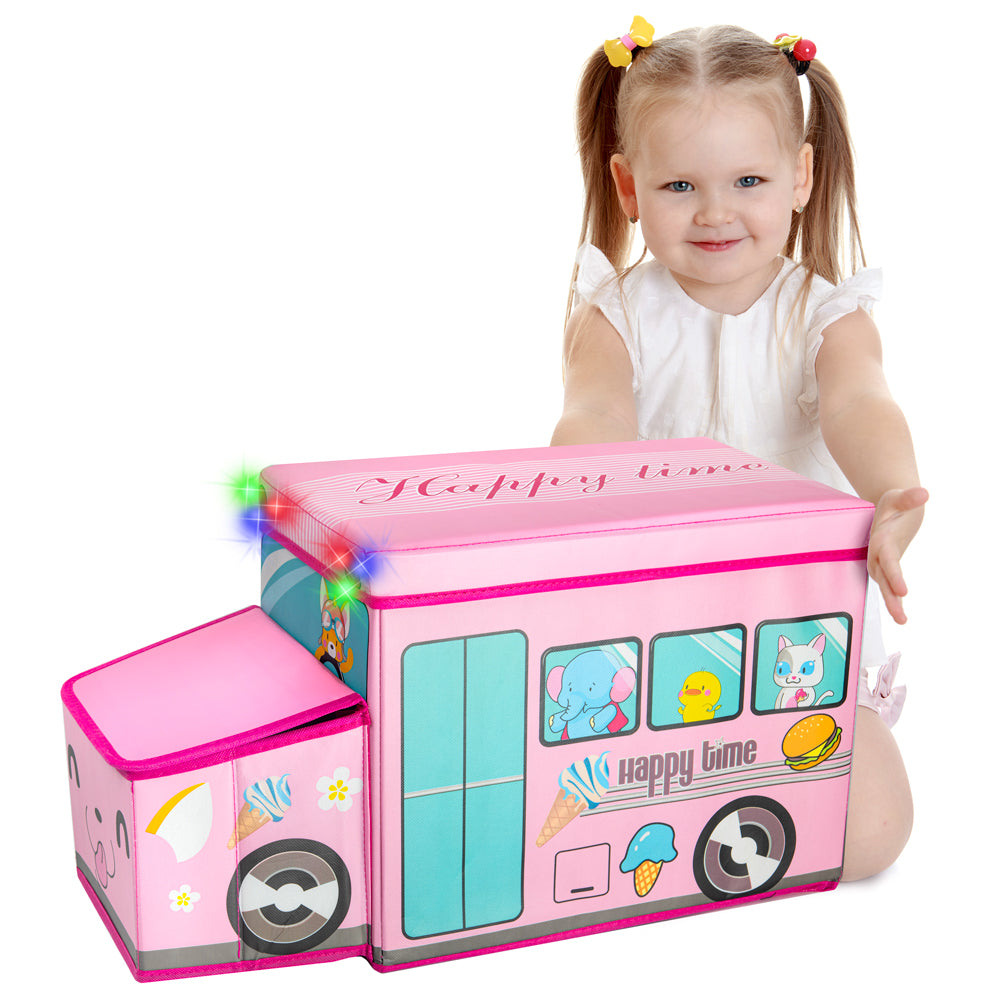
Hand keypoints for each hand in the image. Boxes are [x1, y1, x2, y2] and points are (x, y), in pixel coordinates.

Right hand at [867, 486, 928, 623]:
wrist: (886, 509)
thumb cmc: (892, 503)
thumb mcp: (899, 496)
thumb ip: (910, 497)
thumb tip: (924, 493)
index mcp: (880, 540)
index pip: (888, 560)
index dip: (894, 576)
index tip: (903, 591)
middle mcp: (877, 555)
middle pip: (883, 579)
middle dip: (891, 598)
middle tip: (901, 617)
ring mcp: (880, 562)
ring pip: (885, 586)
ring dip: (892, 603)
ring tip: (903, 620)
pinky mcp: (886, 567)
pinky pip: (889, 585)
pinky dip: (894, 599)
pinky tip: (901, 614)